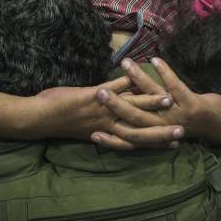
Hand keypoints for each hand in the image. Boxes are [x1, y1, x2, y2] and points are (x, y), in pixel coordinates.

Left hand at [33, 75, 183, 148]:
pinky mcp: (94, 97)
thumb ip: (101, 126)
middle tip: (182, 130)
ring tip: (168, 99)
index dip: (155, 144)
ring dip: (150, 103)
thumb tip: (111, 124)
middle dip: (161, 130)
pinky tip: (140, 76)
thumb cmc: (60, 124)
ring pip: (132, 108)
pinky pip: (115, 88)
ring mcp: (101, 111)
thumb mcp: (84, 129)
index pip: (136, 142)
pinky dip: (128, 82)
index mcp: (107, 135)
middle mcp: (107, 127)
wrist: (38, 118)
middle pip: (140, 130)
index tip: (173, 144)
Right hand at [92, 57, 220, 148]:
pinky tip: (155, 60)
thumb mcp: (164, 123)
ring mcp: (177, 115)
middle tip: (98, 92)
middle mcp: (163, 125)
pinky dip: (165, 72)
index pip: (126, 137)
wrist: (220, 126)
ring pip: (152, 97)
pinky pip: (175, 86)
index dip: (109, 138)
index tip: (90, 132)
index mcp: (154, 131)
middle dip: (116, 104)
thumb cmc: (188, 122)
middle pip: (134, 116)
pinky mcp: (191, 104)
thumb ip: (145, 119)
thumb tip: (123, 110)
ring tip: (125, 63)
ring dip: (138, 78)